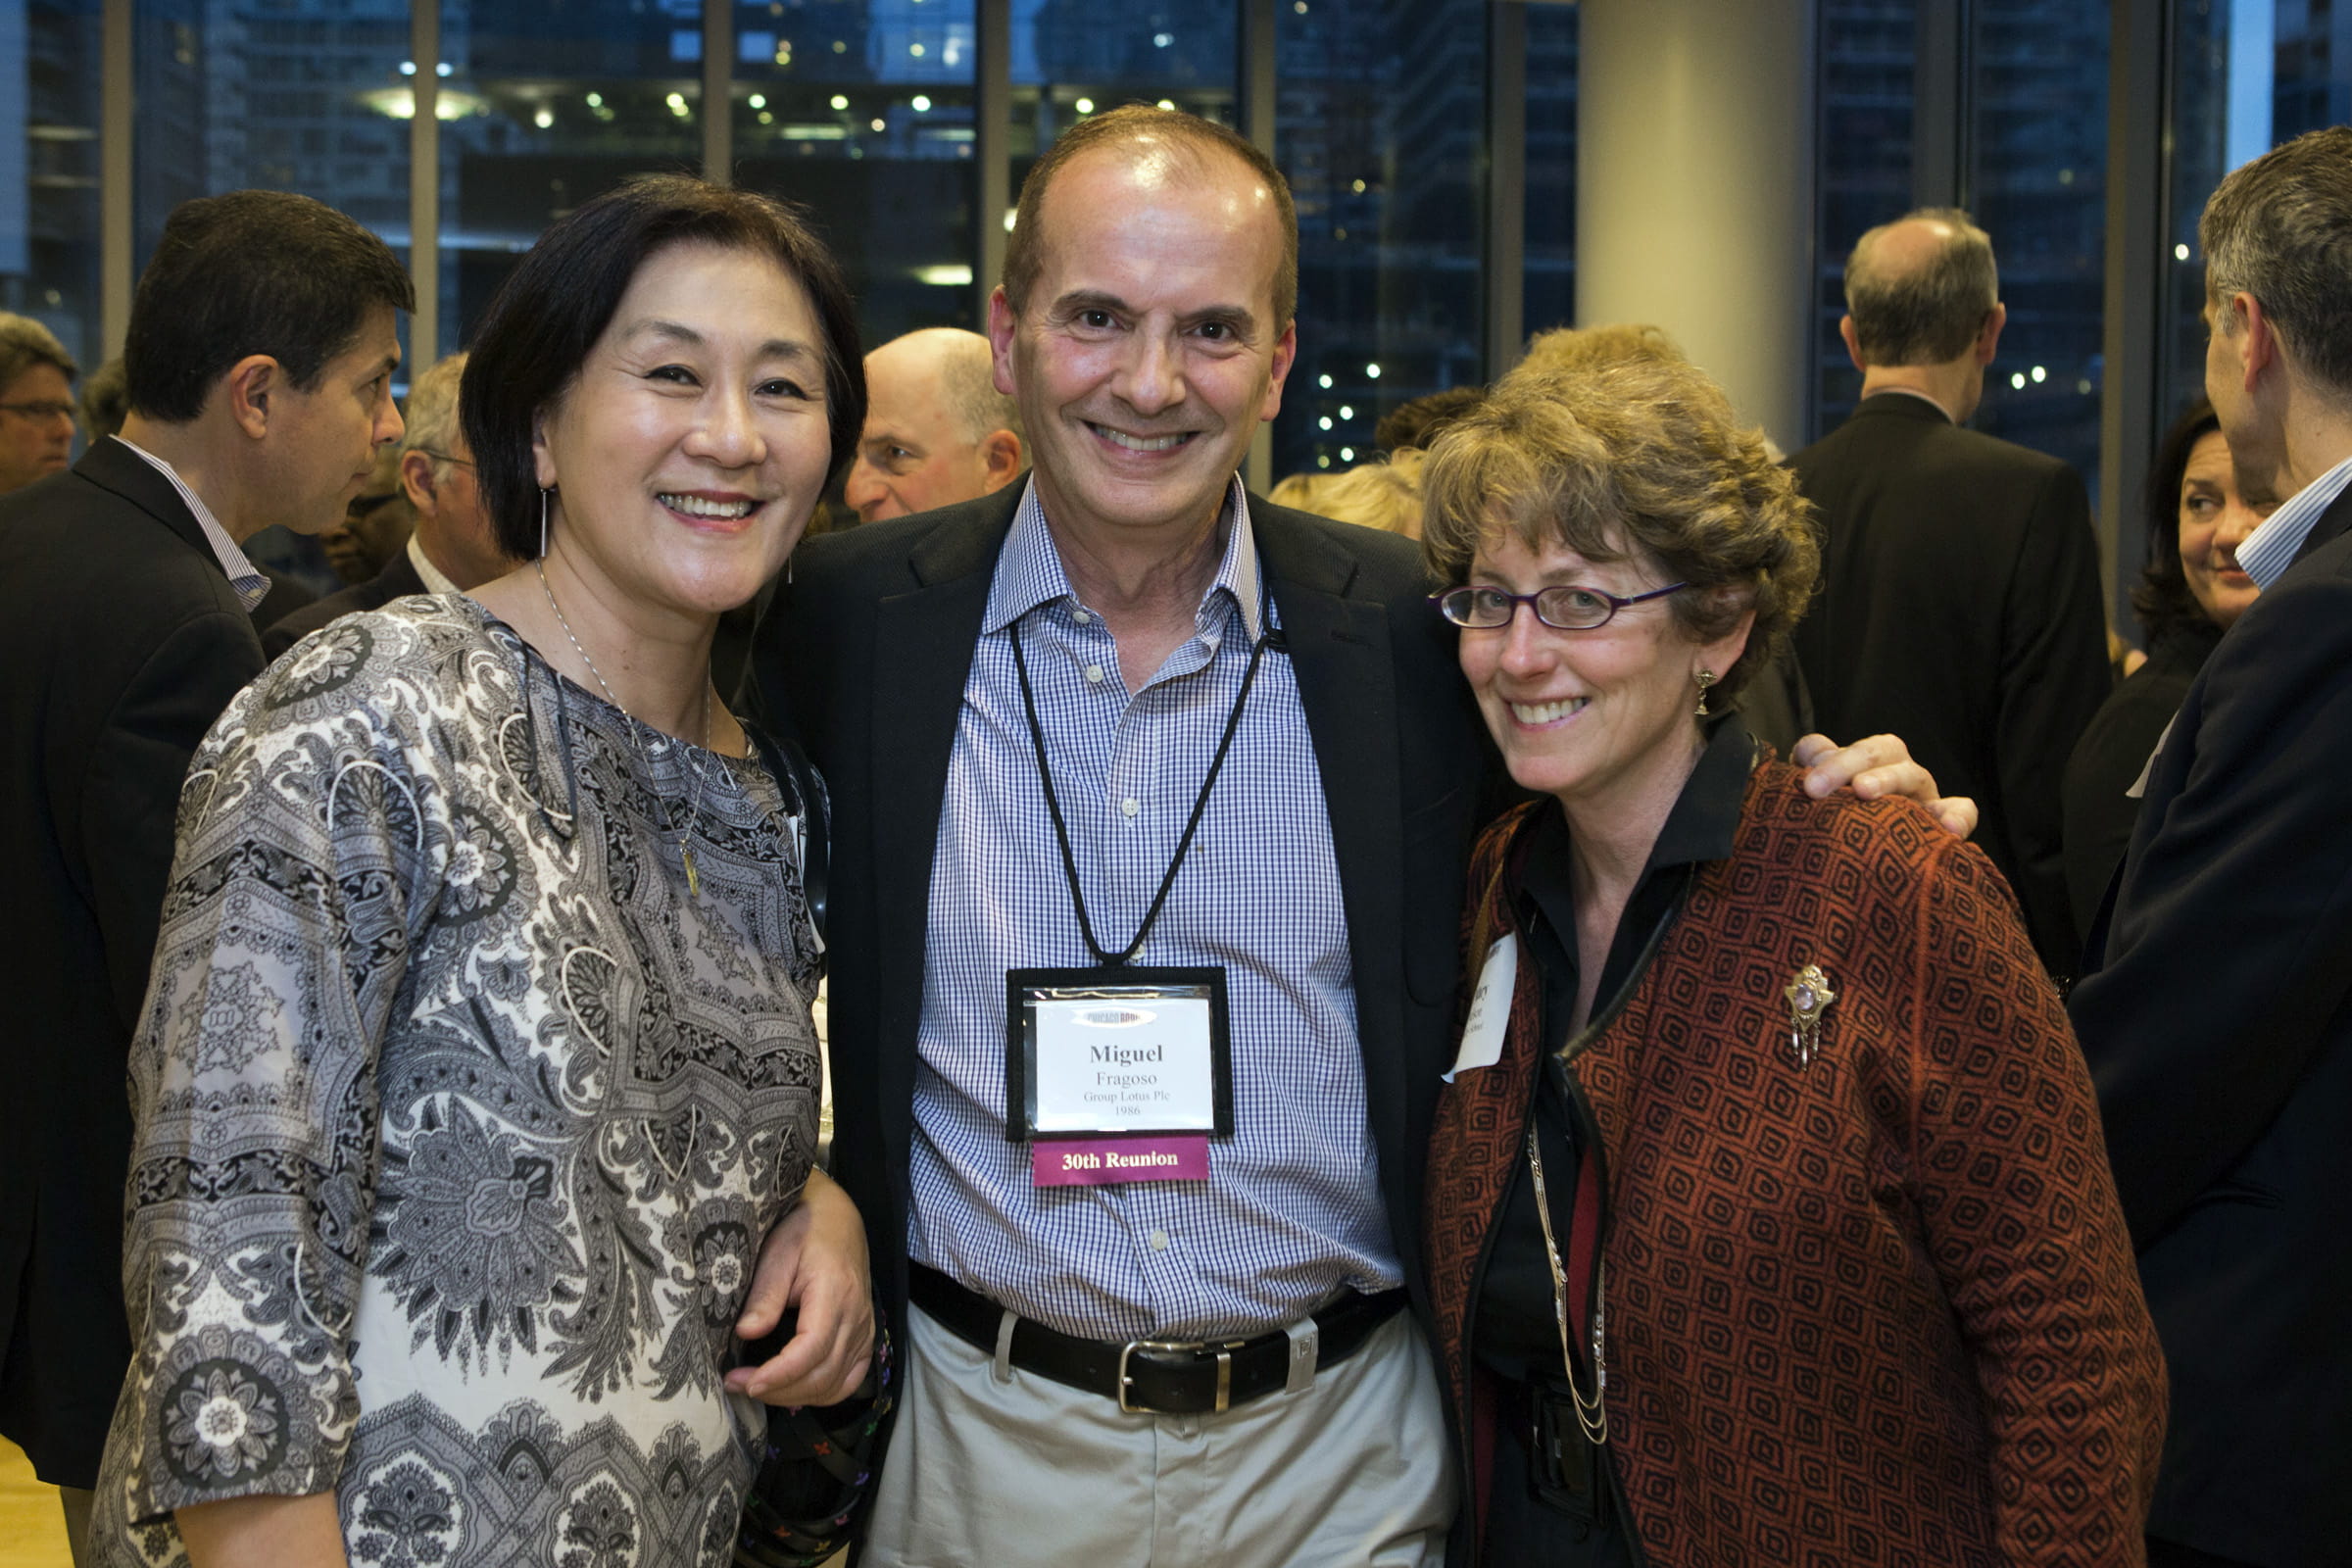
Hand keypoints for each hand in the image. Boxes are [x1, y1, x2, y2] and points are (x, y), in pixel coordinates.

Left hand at [727, 1167, 875, 1406]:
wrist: (838, 1217)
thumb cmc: (804, 1229)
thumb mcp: (777, 1252)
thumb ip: (765, 1294)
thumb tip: (746, 1334)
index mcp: (835, 1292)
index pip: (812, 1348)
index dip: (780, 1374)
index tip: (746, 1382)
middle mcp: (857, 1317)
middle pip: (823, 1374)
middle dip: (779, 1390)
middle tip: (736, 1385)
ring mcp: (865, 1329)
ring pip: (836, 1384)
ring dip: (795, 1396)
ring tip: (757, 1388)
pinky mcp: (865, 1337)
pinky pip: (849, 1379)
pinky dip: (821, 1393)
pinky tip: (792, 1389)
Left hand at [1792, 732, 1976, 838]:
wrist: (1864, 872)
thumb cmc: (1841, 826)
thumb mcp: (1822, 797)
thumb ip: (1814, 768)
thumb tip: (1811, 755)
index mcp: (1868, 761)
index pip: (1846, 748)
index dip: (1827, 758)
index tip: (1805, 783)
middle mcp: (1897, 770)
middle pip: (1878, 752)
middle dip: (1843, 765)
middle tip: (1814, 788)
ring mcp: (1923, 794)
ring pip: (1913, 775)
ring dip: (1886, 779)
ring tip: (1862, 791)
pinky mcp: (1946, 822)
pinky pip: (1962, 811)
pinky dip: (1958, 815)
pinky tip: (1946, 827)